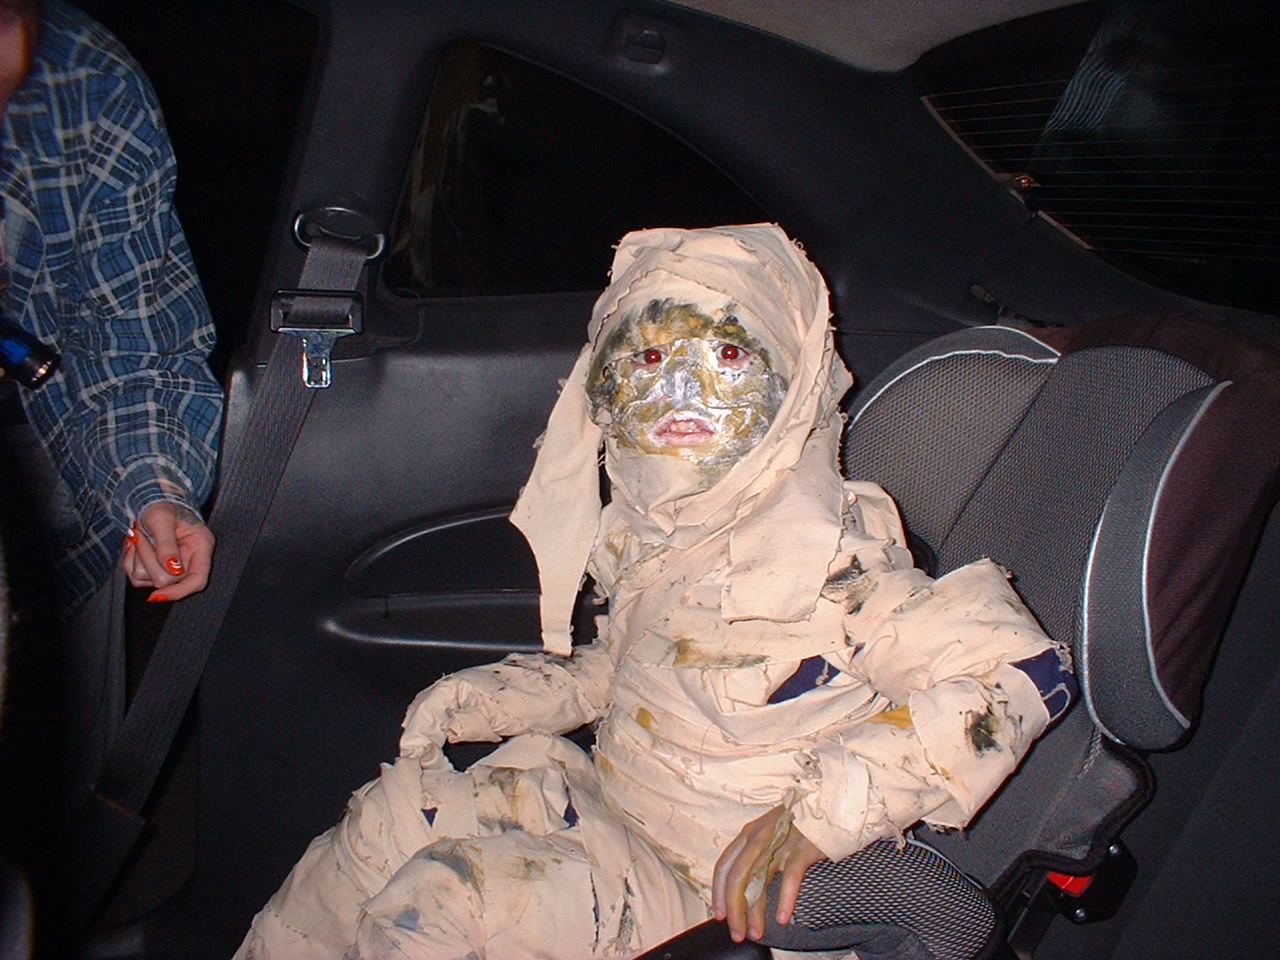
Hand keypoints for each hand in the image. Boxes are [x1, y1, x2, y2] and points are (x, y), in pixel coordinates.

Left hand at [120, 501, 214, 601]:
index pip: (197, 580)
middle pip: (166, 581)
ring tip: (140, 536)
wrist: (151, 504)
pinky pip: (136, 578)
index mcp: (200, 548)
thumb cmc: (162, 506)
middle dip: (147, 558)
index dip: (179, 591)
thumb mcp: (162, 518)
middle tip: (140, 535)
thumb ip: (167, 544)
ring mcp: (170, 569)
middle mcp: (188, 562)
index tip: (158, 594)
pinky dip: (131, 561)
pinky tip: (136, 546)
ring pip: (147, 580)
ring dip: (137, 557)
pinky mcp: (154, 571)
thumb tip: (172, 569)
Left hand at [713, 805, 825, 942]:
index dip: (718, 892)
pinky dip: (784, 899)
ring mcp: (780, 841)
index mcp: (749, 833)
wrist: (830, 804)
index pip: (724, 865)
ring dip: (755, 911)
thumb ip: (757, 853)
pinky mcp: (802, 847)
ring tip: (756, 932)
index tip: (720, 915)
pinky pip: (790, 877)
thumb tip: (746, 888)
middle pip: (737, 877)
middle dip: (734, 909)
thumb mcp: (771, 833)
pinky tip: (782, 917)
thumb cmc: (800, 823)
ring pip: (759, 880)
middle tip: (737, 933)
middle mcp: (760, 836)